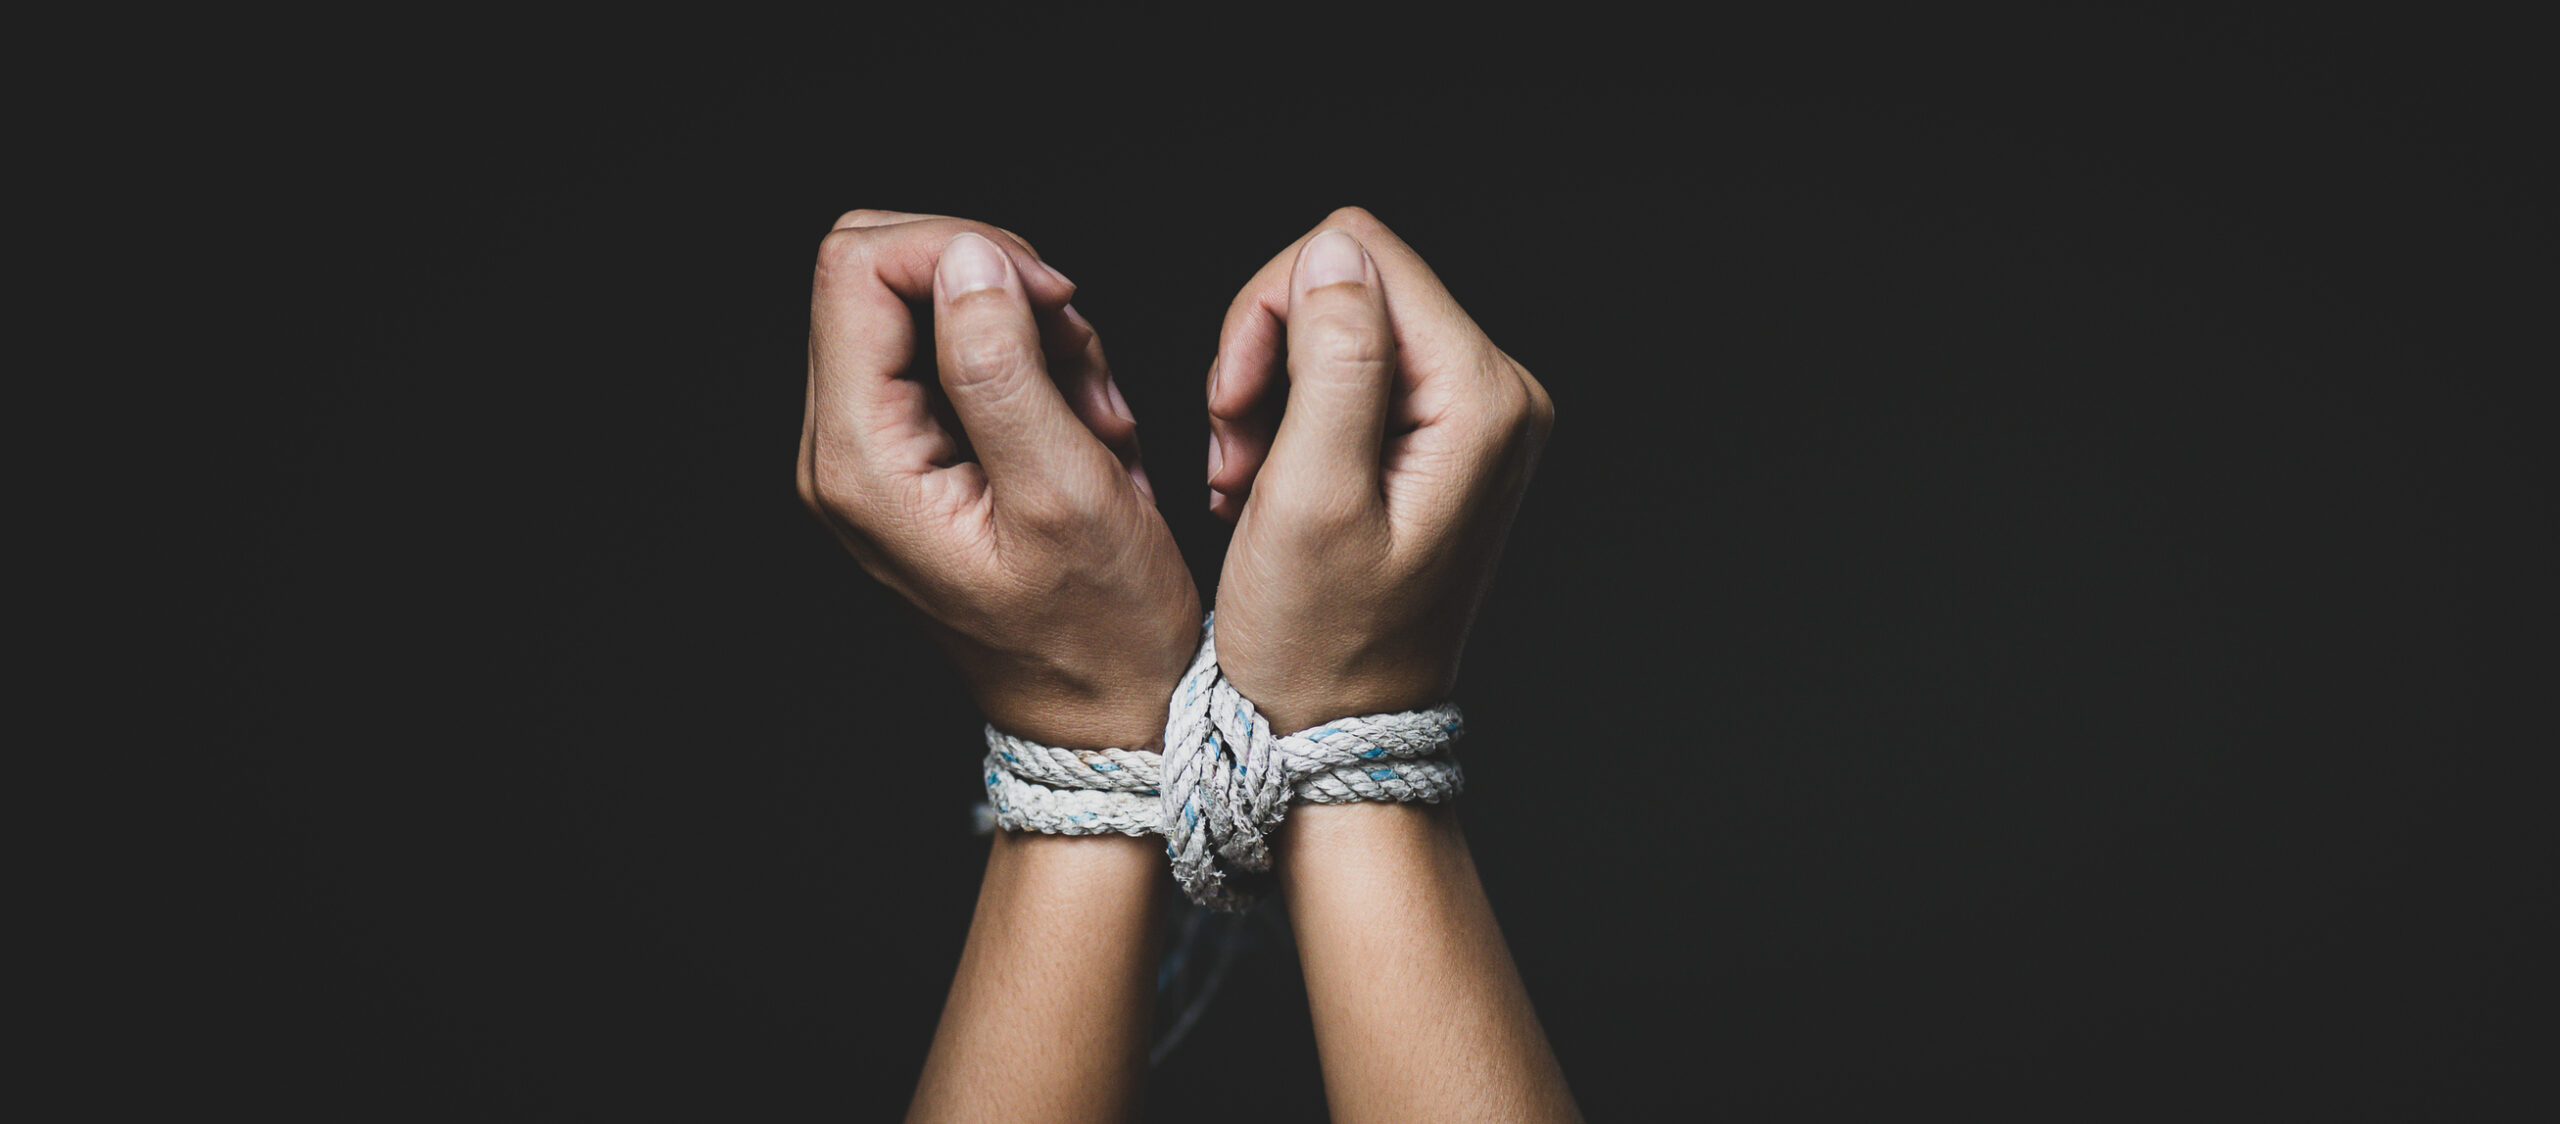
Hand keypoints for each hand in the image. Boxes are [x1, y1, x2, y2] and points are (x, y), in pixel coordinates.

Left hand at [798, 210, 1199, 749]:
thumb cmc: (1100, 632)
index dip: (961, 249)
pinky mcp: (917, 463)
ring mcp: (877, 459)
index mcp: (862, 461)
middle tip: (1076, 353)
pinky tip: (1086, 431)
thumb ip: (1003, 369)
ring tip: (1095, 419)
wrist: (1108, 719)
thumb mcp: (1065, 494)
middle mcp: (846, 454)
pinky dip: (1034, 370)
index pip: (857, 266)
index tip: (1052, 301)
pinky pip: (960, 362)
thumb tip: (968, 259)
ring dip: (1031, 336)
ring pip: (933, 310)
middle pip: (884, 274)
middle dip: (996, 287)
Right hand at [1204, 207, 1553, 731]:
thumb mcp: (1310, 497)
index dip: (1270, 311)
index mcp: (1481, 399)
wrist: (1337, 734)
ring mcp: (1475, 419)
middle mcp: (1498, 395)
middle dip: (1269, 352)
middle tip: (1233, 448)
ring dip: (1272, 389)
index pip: (1359, 253)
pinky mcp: (1443, 442)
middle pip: (1353, 280)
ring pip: (1342, 323)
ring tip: (1244, 476)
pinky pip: (1353, 373)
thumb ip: (1332, 361)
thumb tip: (1333, 254)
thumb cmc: (1316, 643)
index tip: (1234, 408)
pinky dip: (1293, 416)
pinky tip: (1266, 482)